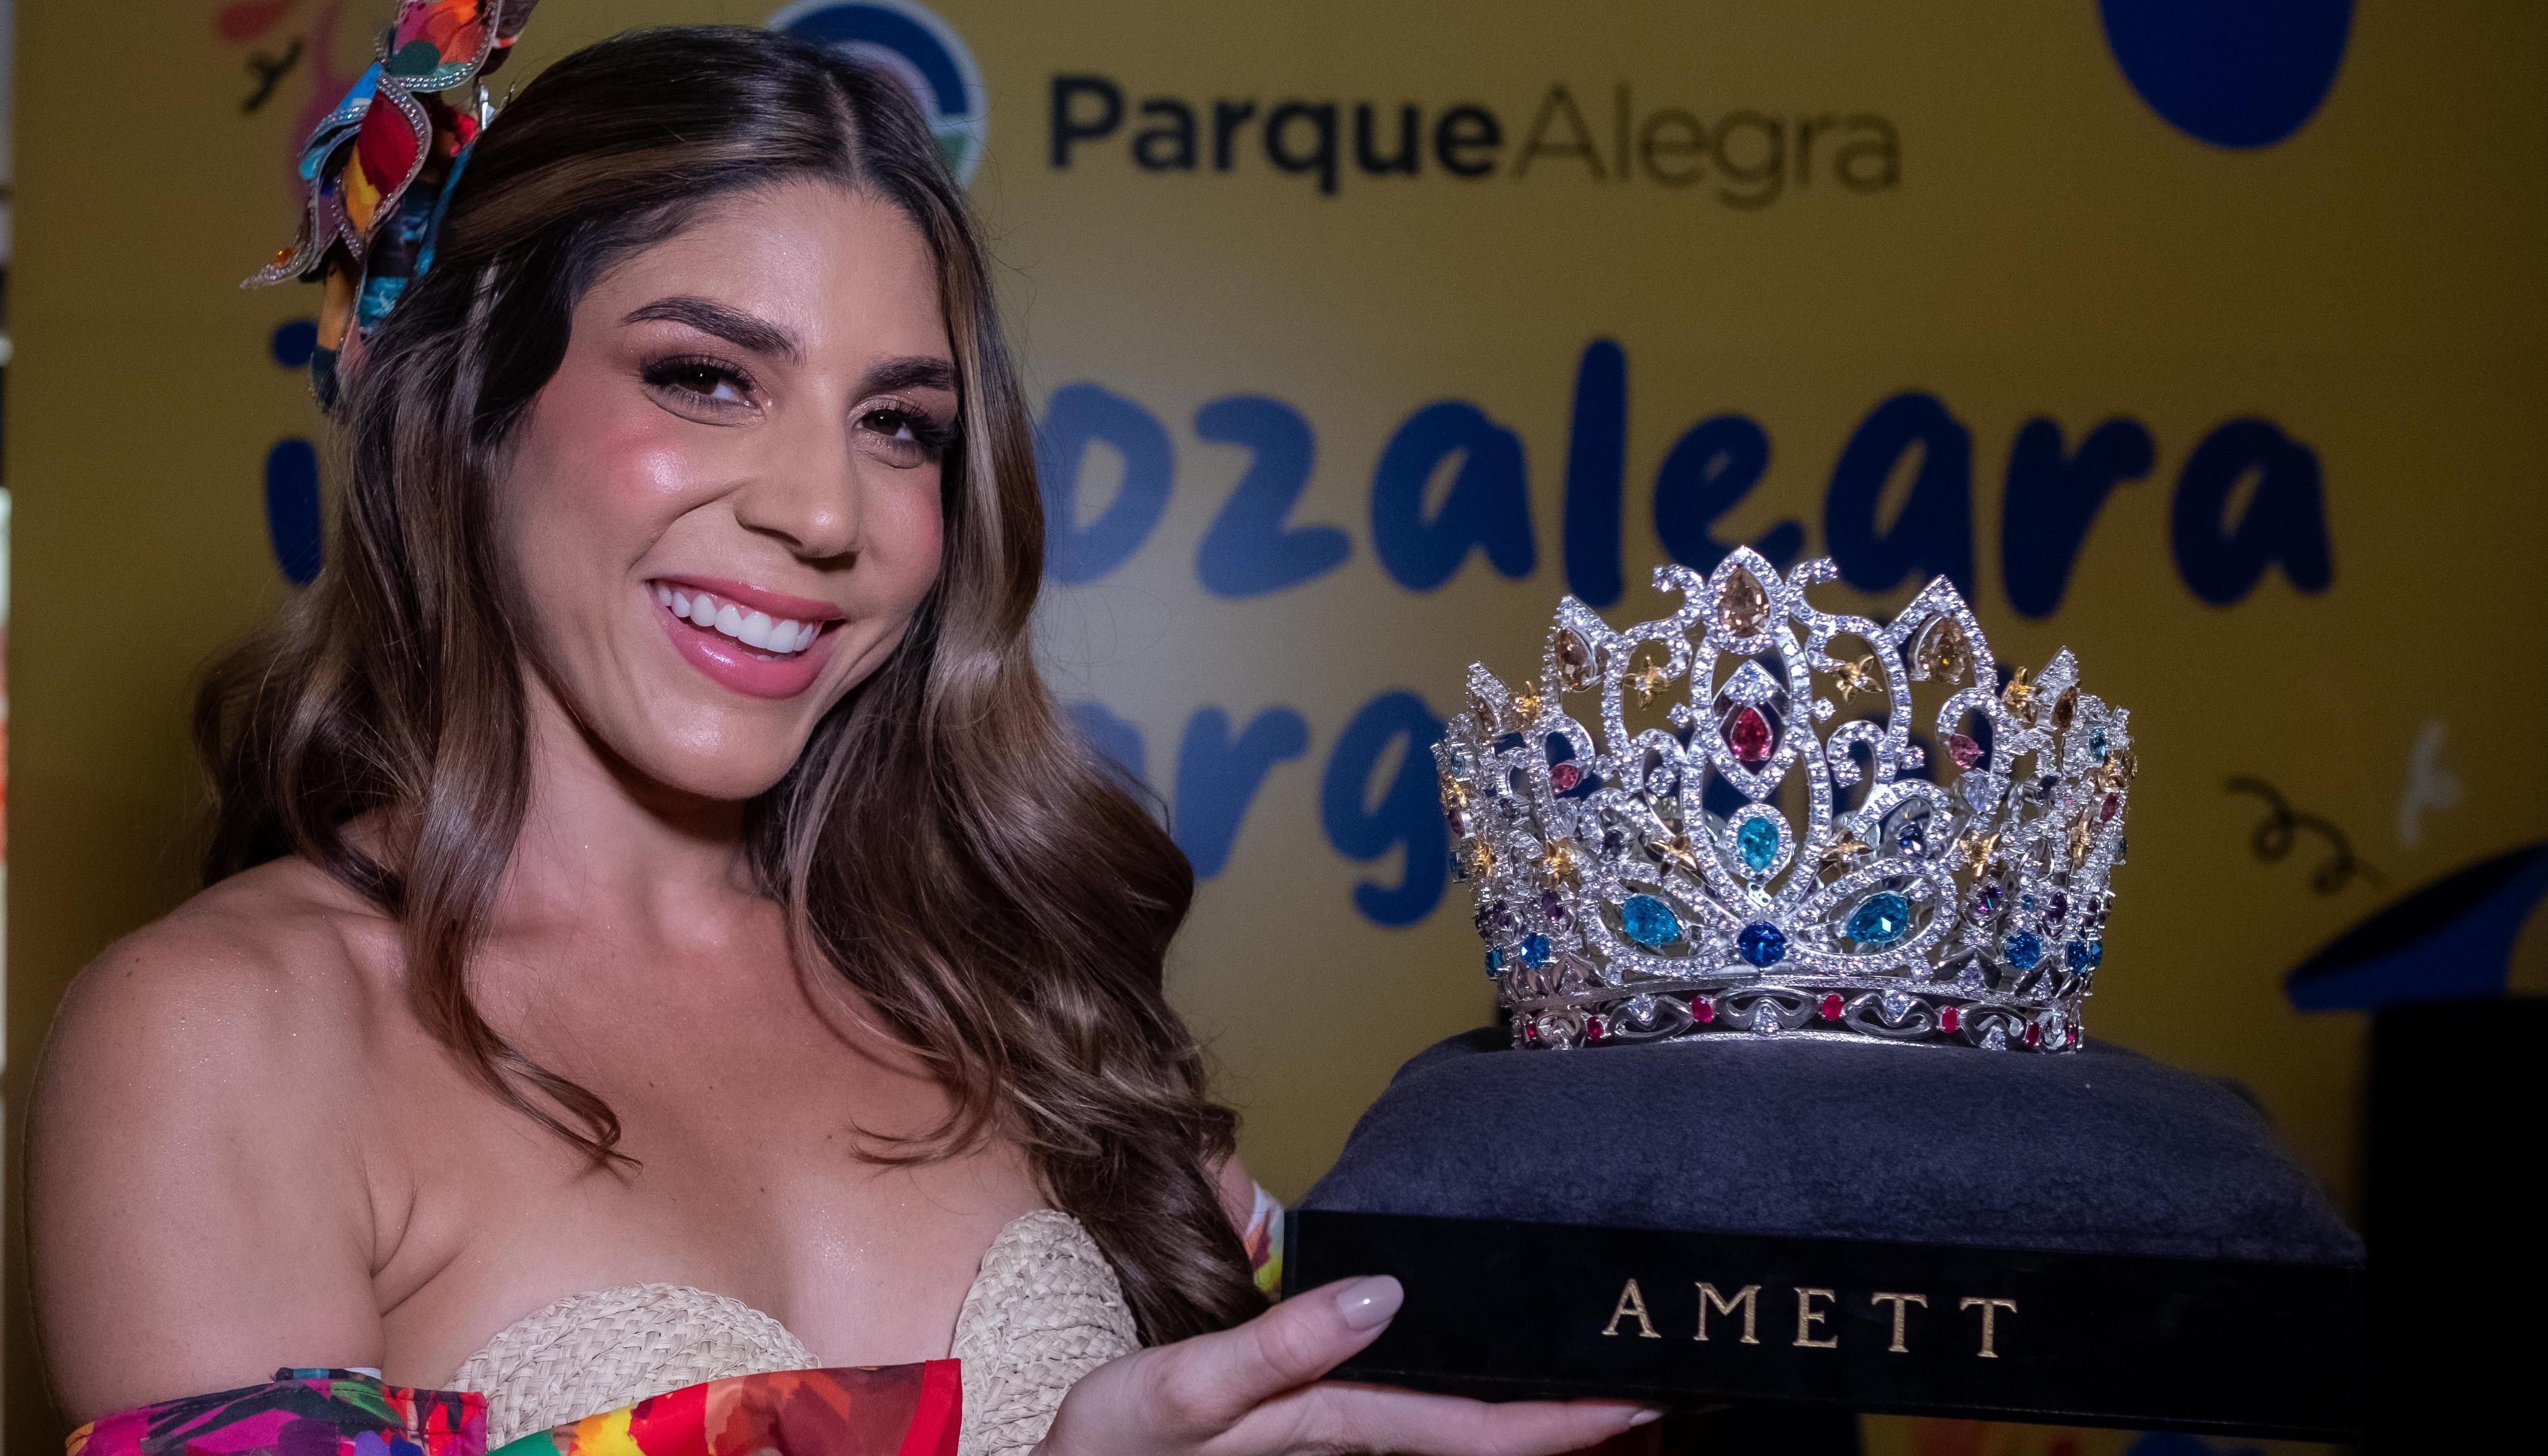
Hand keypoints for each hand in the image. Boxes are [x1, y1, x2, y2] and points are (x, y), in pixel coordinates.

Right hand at [1037, 1275, 1659, 1454]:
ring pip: (1453, 1427)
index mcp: (1334, 1429)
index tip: (1645, 1399)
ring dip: (1527, 1411)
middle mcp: (1347, 1441)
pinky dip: (1463, 1403)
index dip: (1566, 1421)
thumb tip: (1381, 1295)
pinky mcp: (1300, 1426)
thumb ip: (1278, 1348)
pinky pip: (1410, 1417)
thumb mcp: (1181, 1394)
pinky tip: (1478, 1375)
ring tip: (1598, 1381)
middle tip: (1656, 1383)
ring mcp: (1326, 1439)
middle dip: (1571, 1416)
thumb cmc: (1110, 1450)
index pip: (1479, 1430)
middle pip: (1484, 1433)